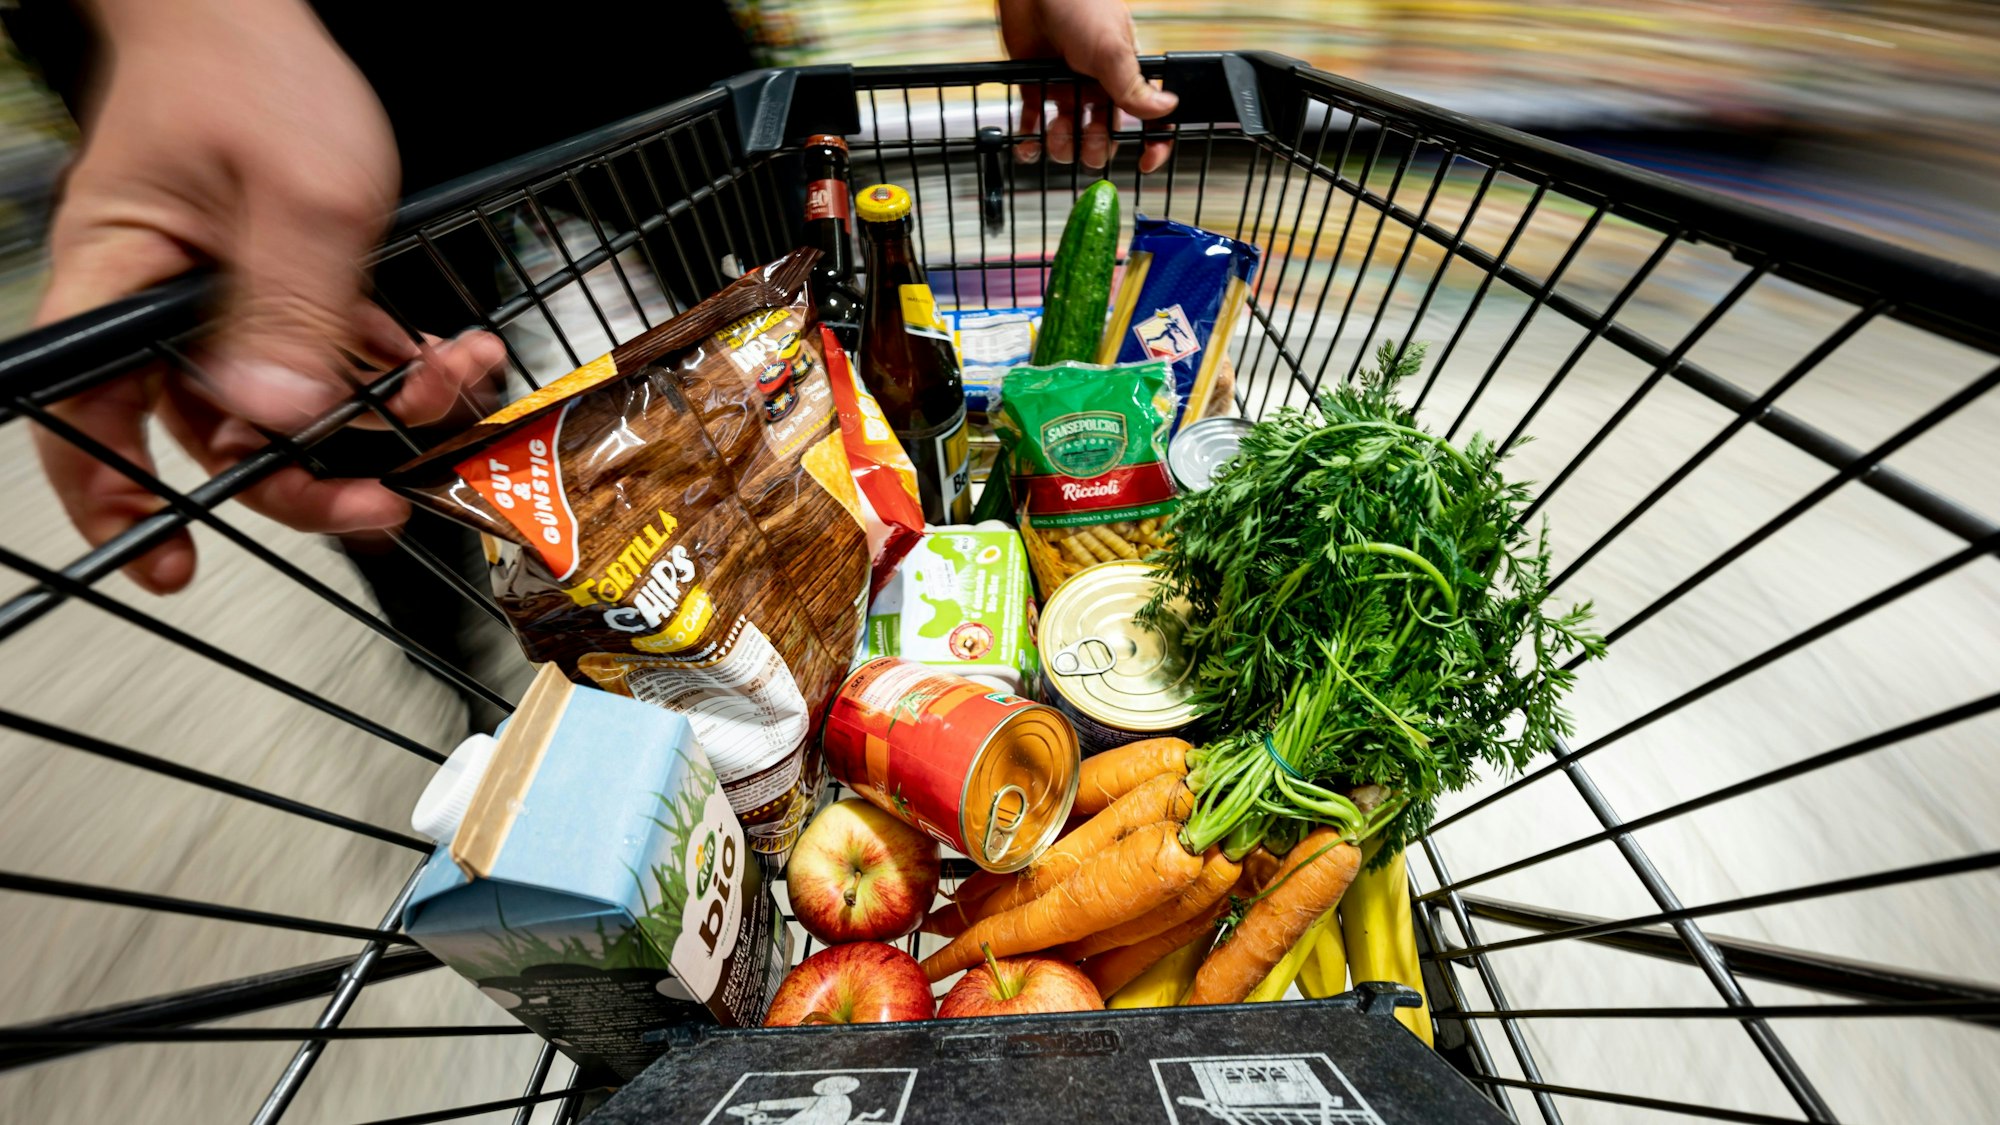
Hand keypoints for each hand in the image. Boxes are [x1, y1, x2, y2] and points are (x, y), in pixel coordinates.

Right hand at [35, 0, 501, 593]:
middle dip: (304, 473)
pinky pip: (327, 352)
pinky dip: (389, 362)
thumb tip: (280, 415)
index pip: (86, 421)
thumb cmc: (252, 67)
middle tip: (377, 502)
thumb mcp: (302, 196)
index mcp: (122, 288)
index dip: (118, 502)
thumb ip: (294, 309)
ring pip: (288, 398)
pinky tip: (448, 356)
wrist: (252, 1)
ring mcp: (220, 297)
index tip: (171, 557)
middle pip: (211, 431)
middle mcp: (161, 306)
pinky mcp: (276, 283)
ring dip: (375, 410)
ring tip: (446, 389)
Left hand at [997, 0, 1177, 171]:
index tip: (1145, 163)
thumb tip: (1166, 109)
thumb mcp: (1111, 49)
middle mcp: (1099, 85)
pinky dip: (1031, 140)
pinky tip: (1029, 145)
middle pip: (1105, 134)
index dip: (1151, 142)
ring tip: (1055, 136)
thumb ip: (1133, 86)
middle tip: (1087, 144)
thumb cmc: (1079, 4)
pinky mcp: (1037, 86)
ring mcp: (1068, 86)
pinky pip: (1035, 123)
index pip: (1148, 116)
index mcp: (1125, 74)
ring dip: (1062, 145)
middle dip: (1096, 147)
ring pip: (1070, 134)